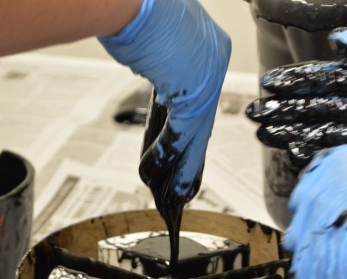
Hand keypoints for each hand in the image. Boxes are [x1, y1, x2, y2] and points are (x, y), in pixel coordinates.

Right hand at [98, 0, 230, 204]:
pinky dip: (167, 157)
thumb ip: (157, 62)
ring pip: (194, 132)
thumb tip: (150, 75)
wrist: (133, 2)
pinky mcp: (195, 95)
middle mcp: (213, 59)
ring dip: (180, 164)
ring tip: (173, 191)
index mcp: (207, 41)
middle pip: (198, 117)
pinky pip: (182, 135)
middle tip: (181, 179)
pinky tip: (158, 176)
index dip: (182, 123)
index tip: (175, 143)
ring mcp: (208, 78)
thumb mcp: (151, 38)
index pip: (195, 92)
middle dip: (186, 150)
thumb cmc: (135, 7)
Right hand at [246, 29, 346, 166]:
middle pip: (315, 107)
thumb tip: (339, 38)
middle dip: (283, 109)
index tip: (270, 83)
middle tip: (255, 111)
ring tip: (262, 132)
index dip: (297, 81)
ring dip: (288, 132)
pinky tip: (291, 150)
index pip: (325, 79)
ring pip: (318, 131)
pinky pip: (333, 154)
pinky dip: (310, 153)